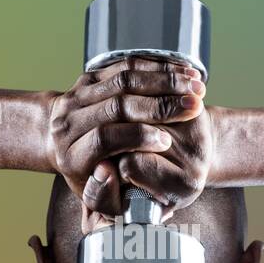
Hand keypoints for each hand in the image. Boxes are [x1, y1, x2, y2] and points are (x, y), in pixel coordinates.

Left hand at [48, 57, 207, 229]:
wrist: (68, 146)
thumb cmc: (94, 178)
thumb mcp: (101, 198)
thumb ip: (105, 196)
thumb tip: (110, 173)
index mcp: (72, 156)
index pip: (104, 138)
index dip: (136, 137)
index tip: (165, 141)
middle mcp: (69, 123)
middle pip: (116, 105)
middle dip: (158, 106)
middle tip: (192, 108)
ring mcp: (76, 97)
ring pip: (122, 79)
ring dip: (163, 80)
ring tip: (195, 88)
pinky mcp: (87, 78)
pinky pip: (124, 65)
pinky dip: (157, 67)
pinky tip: (183, 73)